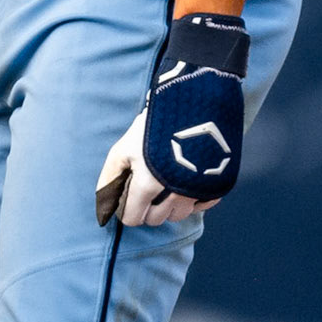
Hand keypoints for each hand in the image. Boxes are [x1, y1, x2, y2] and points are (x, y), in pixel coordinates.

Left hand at [95, 13, 248, 227]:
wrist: (198, 101)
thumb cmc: (156, 123)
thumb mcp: (125, 146)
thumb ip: (111, 177)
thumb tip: (103, 205)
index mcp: (148, 183)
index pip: (133, 218)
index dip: (127, 210)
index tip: (129, 199)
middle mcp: (174, 192)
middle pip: (156, 219)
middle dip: (148, 208)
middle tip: (148, 188)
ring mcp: (199, 190)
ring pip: (179, 215)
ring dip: (170, 205)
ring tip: (167, 182)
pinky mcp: (218, 185)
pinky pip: (202, 207)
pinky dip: (193, 200)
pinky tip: (187, 182)